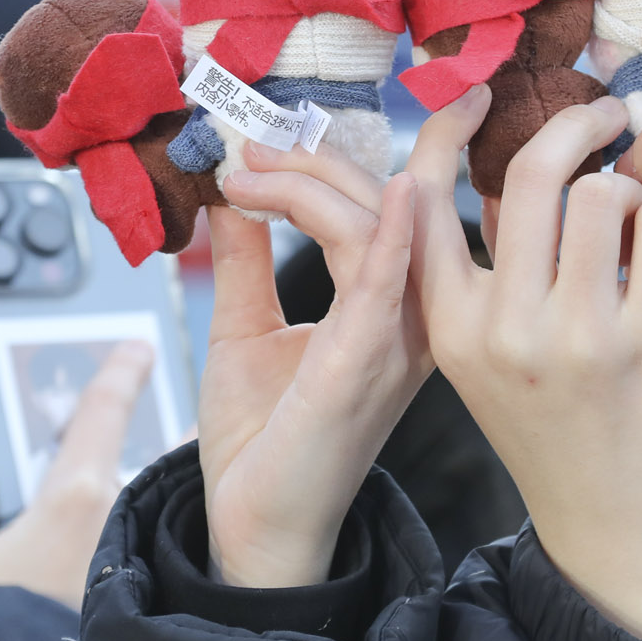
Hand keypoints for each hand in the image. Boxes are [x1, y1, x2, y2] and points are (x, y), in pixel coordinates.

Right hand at [0, 341, 154, 609]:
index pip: (101, 412)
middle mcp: (122, 521)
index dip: (119, 372)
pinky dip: (110, 567)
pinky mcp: (146, 600)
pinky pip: (129, 563)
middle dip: (92, 479)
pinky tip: (69, 603)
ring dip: (100, 533)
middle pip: (112, 475)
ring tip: (51, 575)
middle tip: (59, 505)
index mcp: (77, 497)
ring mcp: (140, 562)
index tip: (139, 347)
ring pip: (121, 523)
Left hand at [195, 129, 442, 587]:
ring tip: (243, 172)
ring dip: (311, 182)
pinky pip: (387, 285)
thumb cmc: (264, 442)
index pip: (406, 206)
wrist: (254, 526)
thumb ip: (247, 261)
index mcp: (391, 310)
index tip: (313, 114)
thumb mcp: (246, 330)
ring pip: (384, 225)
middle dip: (319, 156)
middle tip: (245, 143)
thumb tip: (233, 194)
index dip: (390, 146)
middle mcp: (408, 320)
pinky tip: (394, 188)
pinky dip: (390, 233)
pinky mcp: (365, 366)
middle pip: (392, 202)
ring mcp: (394, 343)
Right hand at [407, 89, 641, 640]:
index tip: (490, 87)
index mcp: (448, 325)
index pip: (424, 195)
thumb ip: (492, 271)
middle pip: (533, 174)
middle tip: (612, 113)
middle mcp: (502, 327)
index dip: (453, 126)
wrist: (616, 536)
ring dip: (633, 189)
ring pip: (604, 193)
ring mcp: (576, 337)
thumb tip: (518, 168)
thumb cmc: (560, 431)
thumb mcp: (491, 359)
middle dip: (579, 125)